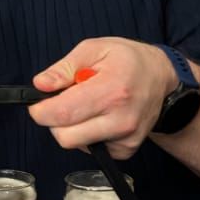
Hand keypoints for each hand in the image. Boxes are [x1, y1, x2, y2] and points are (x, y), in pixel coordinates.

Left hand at [28, 38, 174, 158]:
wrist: (162, 78)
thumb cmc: (128, 60)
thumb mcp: (94, 49)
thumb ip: (64, 68)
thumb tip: (41, 85)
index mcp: (112, 90)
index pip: (64, 114)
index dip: (41, 112)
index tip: (37, 104)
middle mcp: (121, 119)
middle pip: (65, 137)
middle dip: (55, 121)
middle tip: (64, 102)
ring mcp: (126, 138)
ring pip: (76, 145)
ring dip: (71, 128)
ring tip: (87, 105)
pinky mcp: (127, 150)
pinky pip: (91, 149)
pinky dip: (86, 135)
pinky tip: (99, 116)